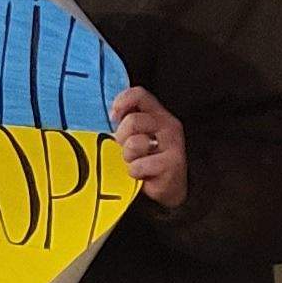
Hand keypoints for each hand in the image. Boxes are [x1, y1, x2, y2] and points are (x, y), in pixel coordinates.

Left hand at [112, 85, 188, 207]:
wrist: (166, 188)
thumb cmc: (145, 159)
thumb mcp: (132, 136)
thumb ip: (123, 122)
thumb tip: (108, 116)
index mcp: (156, 114)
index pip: (139, 94)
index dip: (122, 102)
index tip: (113, 117)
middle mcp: (167, 125)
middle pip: (133, 121)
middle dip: (122, 138)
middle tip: (127, 150)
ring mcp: (173, 144)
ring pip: (134, 143)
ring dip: (128, 157)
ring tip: (135, 162)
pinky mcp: (172, 164)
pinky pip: (138, 166)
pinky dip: (134, 173)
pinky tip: (143, 175)